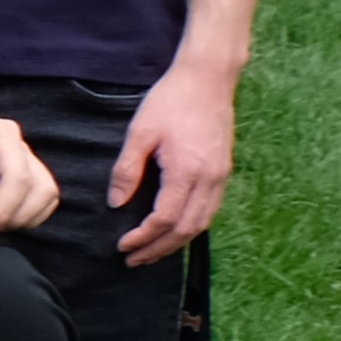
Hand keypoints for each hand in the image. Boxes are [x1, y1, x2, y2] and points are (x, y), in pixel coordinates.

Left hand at [107, 62, 234, 262]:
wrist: (208, 80)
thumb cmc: (170, 102)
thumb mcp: (140, 132)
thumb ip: (127, 170)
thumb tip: (116, 203)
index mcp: (187, 172)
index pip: (165, 219)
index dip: (143, 238)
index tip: (122, 247)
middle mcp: (209, 180)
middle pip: (186, 229)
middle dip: (159, 249)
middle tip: (134, 260)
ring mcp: (220, 177)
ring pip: (202, 223)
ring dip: (176, 242)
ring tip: (152, 252)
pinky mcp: (223, 171)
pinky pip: (210, 210)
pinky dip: (192, 227)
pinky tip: (175, 230)